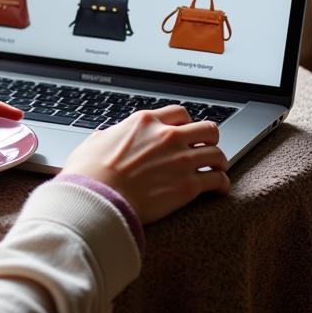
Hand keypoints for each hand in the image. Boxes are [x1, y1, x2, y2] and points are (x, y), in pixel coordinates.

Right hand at [60, 105, 229, 223]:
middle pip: (207, 128)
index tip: (185, 133)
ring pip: (217, 153)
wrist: (98, 199)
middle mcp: (167, 136)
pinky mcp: (188, 186)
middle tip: (204, 149)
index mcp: (144, 122)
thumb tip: (105, 137)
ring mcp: (180, 160)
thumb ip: (107, 136)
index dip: (186, 124)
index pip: (180, 113)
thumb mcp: (93, 143)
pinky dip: (221, 184)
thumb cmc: (90, 173)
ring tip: (216, 170)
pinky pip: (218, 180)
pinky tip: (218, 189)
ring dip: (218, 162)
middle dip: (209, 139)